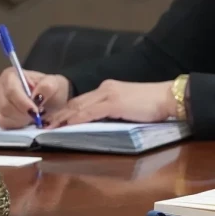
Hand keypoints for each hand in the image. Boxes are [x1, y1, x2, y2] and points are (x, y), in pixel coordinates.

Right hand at [0, 68, 69, 127]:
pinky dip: (17, 124)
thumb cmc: (51, 88)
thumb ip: (47, 87)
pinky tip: (26, 120)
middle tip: (37, 115)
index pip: (11, 90)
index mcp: (11, 75)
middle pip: (5, 106)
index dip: (23, 102)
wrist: (50, 99)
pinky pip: (3, 124)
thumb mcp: (56, 84)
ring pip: (3, 116)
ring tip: (33, 115)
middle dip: (23, 113)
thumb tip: (37, 96)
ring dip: (21, 119)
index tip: (35, 111)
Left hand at [44, 79, 175, 127]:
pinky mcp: (114, 103)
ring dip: (63, 118)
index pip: (82, 100)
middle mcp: (105, 88)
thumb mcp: (129, 106)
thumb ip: (114, 111)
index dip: (66, 110)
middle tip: (45, 125)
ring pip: (79, 106)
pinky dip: (76, 119)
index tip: (55, 120)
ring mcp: (109, 94)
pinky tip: (67, 125)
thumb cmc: (153, 104)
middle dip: (59, 114)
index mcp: (109, 88)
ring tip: (50, 127)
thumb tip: (101, 123)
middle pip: (76, 102)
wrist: (169, 97)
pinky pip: (90, 112)